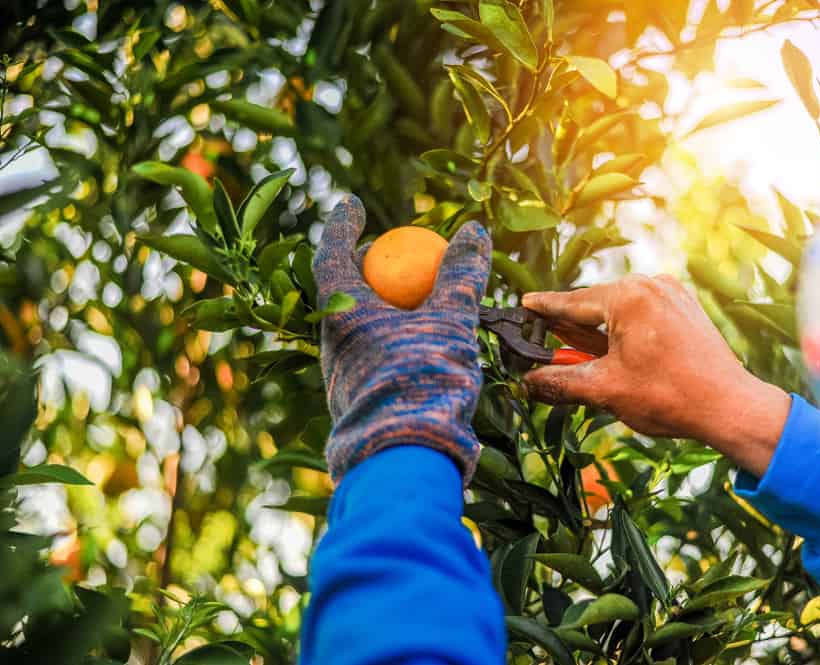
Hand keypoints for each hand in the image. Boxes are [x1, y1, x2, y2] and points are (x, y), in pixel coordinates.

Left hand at [312, 195, 490, 485]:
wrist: (405, 456)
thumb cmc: (423, 380)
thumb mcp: (449, 320)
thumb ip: (461, 276)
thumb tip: (473, 231)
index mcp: (341, 315)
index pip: (332, 254)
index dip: (342, 225)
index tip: (352, 204)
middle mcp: (331, 342)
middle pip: (341, 290)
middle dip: (362, 268)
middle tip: (387, 254)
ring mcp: (342, 374)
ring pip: (357, 325)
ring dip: (380, 306)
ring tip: (413, 301)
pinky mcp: (358, 400)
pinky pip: (371, 354)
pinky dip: (391, 337)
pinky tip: (421, 347)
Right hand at [522, 275, 790, 476]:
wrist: (729, 407)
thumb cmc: (670, 396)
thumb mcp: (604, 389)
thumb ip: (559, 382)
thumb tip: (527, 383)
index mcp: (628, 296)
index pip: (572, 302)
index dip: (544, 309)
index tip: (523, 306)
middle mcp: (651, 285)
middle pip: (595, 306)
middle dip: (572, 331)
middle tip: (548, 347)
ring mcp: (671, 295)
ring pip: (618, 312)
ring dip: (598, 336)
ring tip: (584, 361)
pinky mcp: (684, 309)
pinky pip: (641, 315)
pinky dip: (623, 333)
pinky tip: (615, 356)